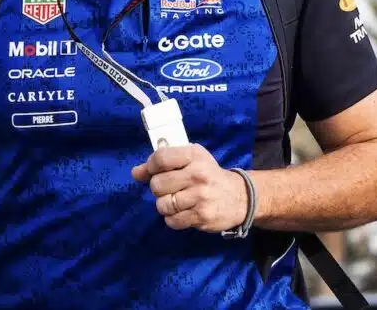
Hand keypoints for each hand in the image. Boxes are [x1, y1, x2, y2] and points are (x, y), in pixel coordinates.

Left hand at [131, 144, 248, 233]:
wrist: (241, 197)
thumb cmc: (209, 175)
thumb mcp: (191, 161)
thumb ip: (163, 164)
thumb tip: (136, 172)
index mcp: (194, 155)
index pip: (161, 158)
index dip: (150, 166)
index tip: (152, 171)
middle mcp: (197, 174)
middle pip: (157, 184)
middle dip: (158, 189)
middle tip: (170, 189)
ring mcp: (200, 196)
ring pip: (163, 204)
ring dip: (166, 205)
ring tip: (178, 201)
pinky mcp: (201, 216)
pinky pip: (171, 221)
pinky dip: (173, 218)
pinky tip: (184, 212)